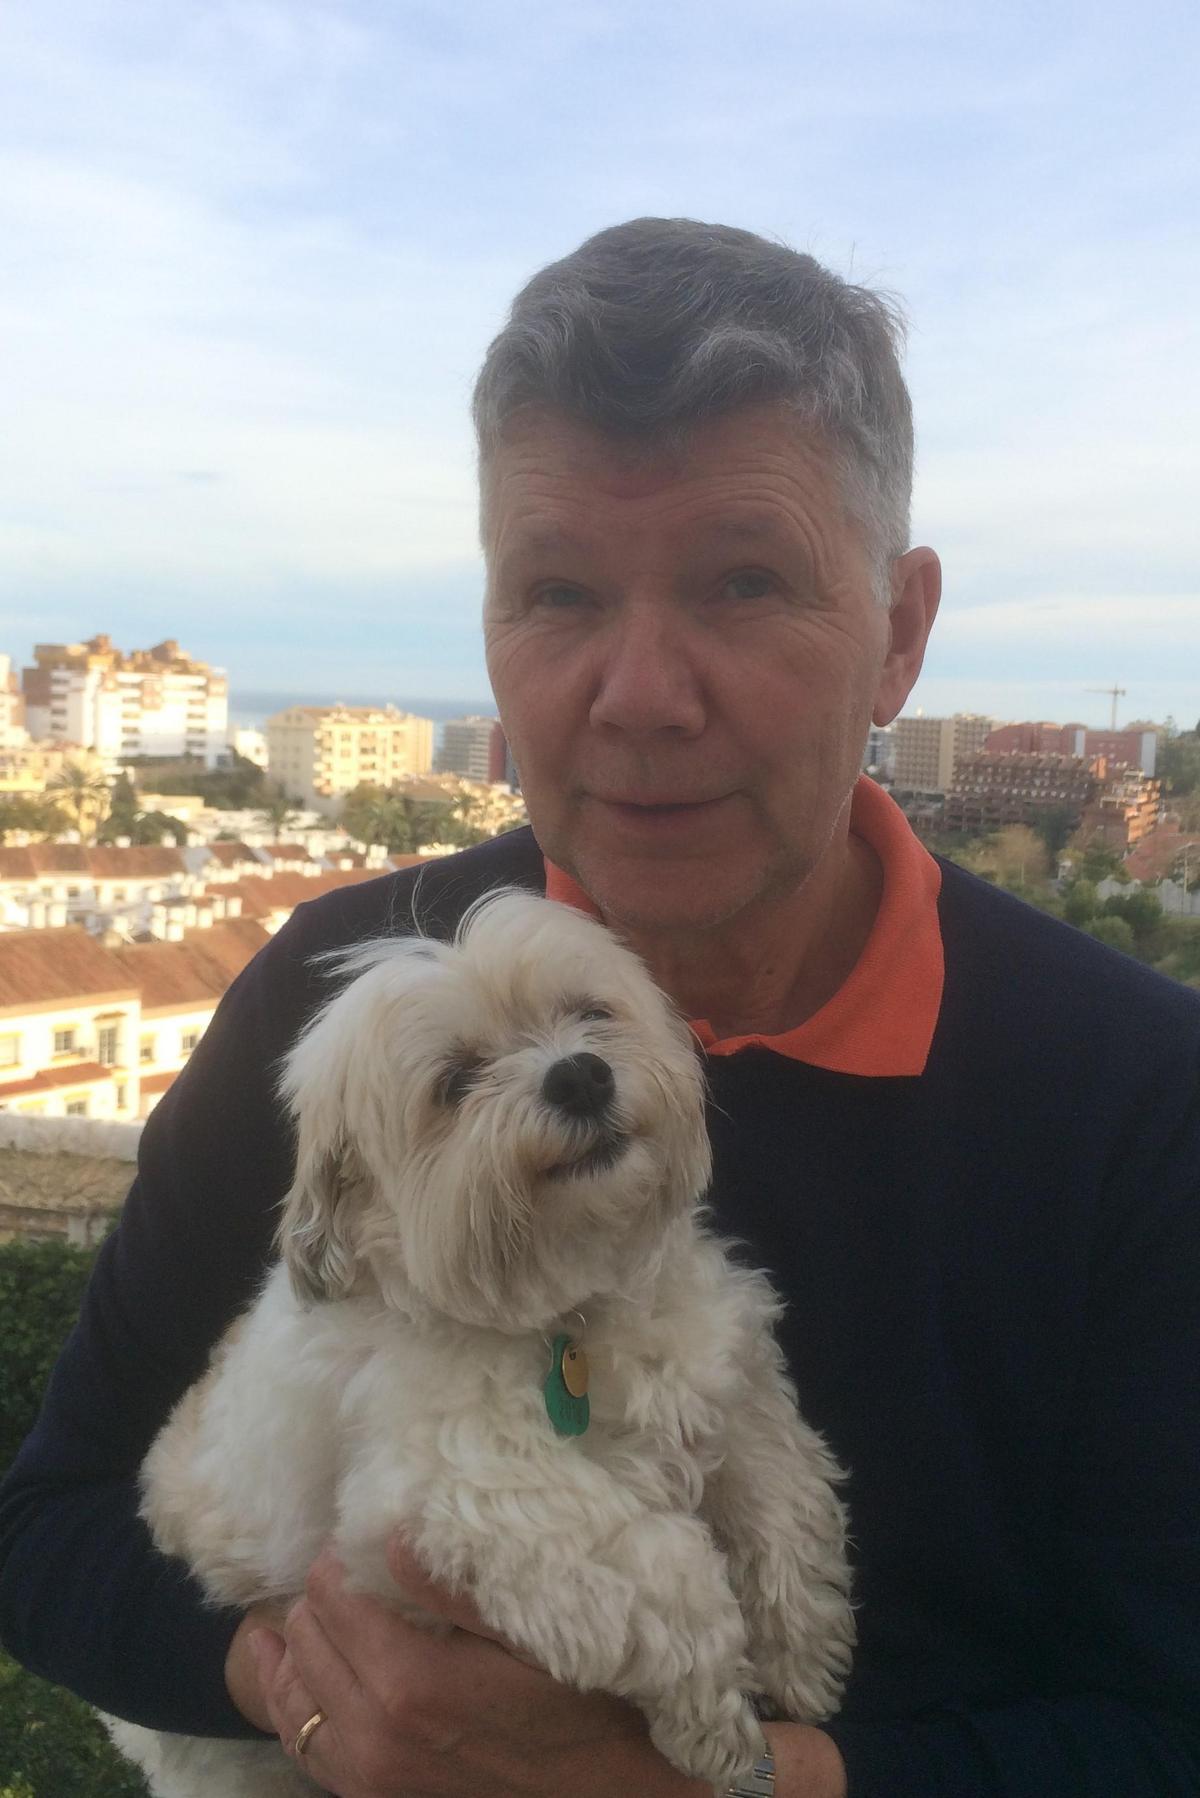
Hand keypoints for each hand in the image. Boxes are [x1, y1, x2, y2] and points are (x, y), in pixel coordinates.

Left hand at [243, 1540, 701, 1797]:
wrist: (603, 1793)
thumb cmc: (578, 1704)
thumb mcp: (529, 1632)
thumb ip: (452, 1588)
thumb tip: (389, 1536)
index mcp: (408, 1681)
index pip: (331, 1597)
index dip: (336, 1561)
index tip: (357, 1543)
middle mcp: (373, 1732)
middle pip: (306, 1640)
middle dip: (316, 1599)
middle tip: (342, 1573)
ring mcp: (367, 1775)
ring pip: (291, 1698)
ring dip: (293, 1650)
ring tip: (303, 1615)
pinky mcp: (371, 1797)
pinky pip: (304, 1747)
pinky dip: (293, 1706)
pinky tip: (294, 1678)